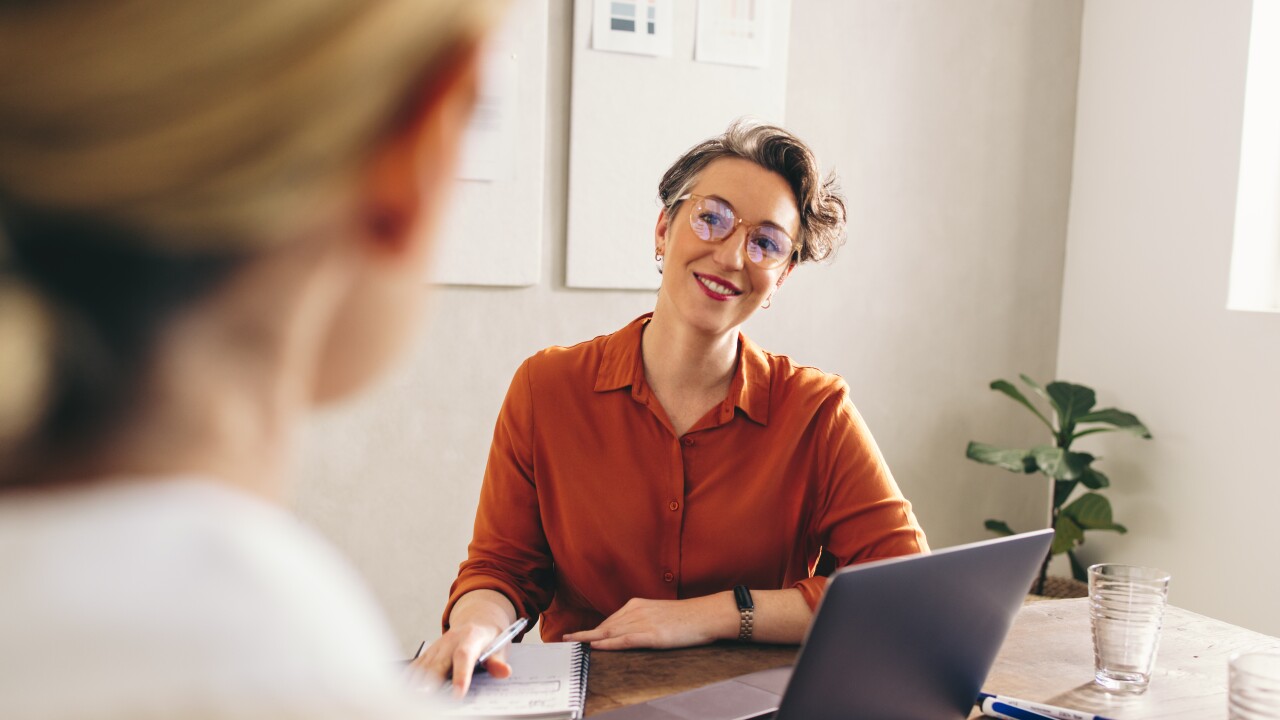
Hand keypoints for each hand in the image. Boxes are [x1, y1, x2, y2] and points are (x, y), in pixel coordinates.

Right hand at [410, 621, 512, 695]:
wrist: (478, 618)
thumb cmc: (489, 637)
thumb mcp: (501, 646)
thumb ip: (498, 661)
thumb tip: (504, 671)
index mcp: (471, 638)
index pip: (464, 657)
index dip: (460, 676)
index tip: (458, 695)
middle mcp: (450, 641)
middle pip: (438, 664)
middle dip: (430, 683)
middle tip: (425, 699)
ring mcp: (437, 647)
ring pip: (424, 666)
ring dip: (417, 683)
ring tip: (412, 700)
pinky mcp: (429, 653)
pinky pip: (416, 666)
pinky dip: (409, 679)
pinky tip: (404, 691)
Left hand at [562, 594, 736, 649]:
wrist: (706, 615)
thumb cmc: (687, 617)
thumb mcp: (659, 614)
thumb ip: (642, 621)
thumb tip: (627, 633)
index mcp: (637, 605)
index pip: (609, 621)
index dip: (590, 630)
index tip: (575, 635)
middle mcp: (636, 611)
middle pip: (604, 626)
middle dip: (583, 634)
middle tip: (563, 640)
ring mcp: (643, 623)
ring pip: (609, 632)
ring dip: (588, 639)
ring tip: (571, 644)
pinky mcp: (652, 635)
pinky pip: (624, 640)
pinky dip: (607, 644)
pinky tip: (595, 646)